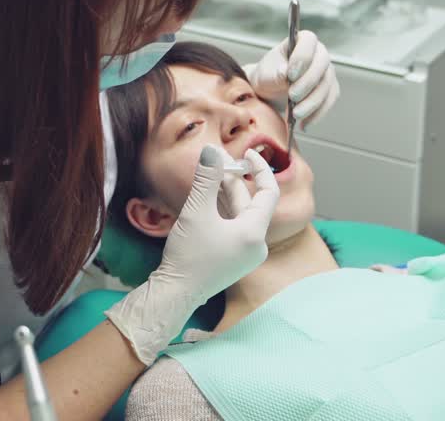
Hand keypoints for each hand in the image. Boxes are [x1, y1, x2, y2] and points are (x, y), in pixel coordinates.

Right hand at [104, 146, 278, 363]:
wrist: (175, 294)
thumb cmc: (188, 256)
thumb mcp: (197, 210)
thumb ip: (206, 178)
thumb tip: (211, 150)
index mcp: (255, 233)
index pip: (269, 192)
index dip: (261, 168)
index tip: (247, 153)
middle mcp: (256, 245)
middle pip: (251, 203)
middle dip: (234, 180)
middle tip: (216, 161)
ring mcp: (246, 254)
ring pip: (241, 215)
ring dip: (226, 195)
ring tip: (209, 177)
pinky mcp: (234, 259)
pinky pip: (234, 228)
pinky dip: (223, 211)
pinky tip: (208, 199)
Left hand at [245, 30, 339, 127]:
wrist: (269, 92)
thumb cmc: (267, 76)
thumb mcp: (266, 73)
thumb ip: (275, 73)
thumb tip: (285, 73)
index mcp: (301, 41)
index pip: (309, 40)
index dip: (302, 56)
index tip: (290, 74)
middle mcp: (318, 54)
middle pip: (322, 65)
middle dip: (308, 83)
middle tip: (292, 97)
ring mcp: (326, 72)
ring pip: (327, 86)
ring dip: (312, 102)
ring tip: (296, 114)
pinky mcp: (329, 90)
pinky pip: (329, 101)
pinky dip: (317, 114)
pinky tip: (305, 123)